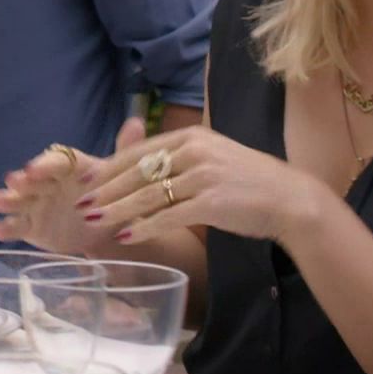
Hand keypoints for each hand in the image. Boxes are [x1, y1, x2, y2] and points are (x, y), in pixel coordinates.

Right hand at [0, 118, 145, 253]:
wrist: (106, 228)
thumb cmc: (111, 194)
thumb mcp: (121, 175)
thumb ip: (124, 152)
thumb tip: (136, 123)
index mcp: (67, 167)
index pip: (54, 162)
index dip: (43, 165)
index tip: (32, 169)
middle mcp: (47, 182)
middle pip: (31, 179)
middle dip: (21, 181)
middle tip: (13, 182)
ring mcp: (36, 204)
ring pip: (17, 200)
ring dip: (6, 199)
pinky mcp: (30, 227)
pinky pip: (16, 226)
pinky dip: (5, 228)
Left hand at [76, 125, 332, 246]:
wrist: (291, 200)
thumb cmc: (248, 182)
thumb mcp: (212, 158)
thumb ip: (179, 159)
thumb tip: (141, 171)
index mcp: (191, 137)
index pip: (140, 150)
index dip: (110, 166)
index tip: (86, 179)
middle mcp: (194, 151)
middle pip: (138, 172)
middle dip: (106, 189)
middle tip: (81, 204)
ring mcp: (203, 175)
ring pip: (147, 194)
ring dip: (116, 209)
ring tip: (94, 221)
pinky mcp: (211, 202)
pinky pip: (168, 216)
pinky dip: (144, 228)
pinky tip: (126, 236)